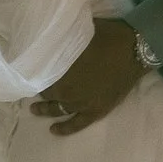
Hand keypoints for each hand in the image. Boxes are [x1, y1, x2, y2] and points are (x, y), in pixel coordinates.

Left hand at [30, 18, 147, 135]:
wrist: (133, 49)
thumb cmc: (105, 36)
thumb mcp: (77, 31)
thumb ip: (60, 40)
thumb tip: (45, 37)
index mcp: (60, 69)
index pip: (40, 77)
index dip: (33, 76)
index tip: (28, 74)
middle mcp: (67, 90)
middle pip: (48, 93)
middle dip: (39, 90)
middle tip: (32, 88)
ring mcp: (82, 103)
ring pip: (58, 109)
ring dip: (45, 109)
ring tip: (34, 109)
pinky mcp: (96, 111)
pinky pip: (76, 124)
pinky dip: (64, 128)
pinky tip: (53, 130)